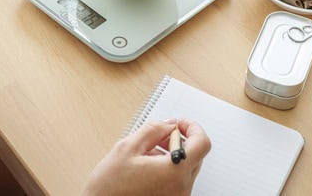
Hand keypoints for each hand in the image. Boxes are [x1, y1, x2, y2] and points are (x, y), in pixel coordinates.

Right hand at [83, 119, 210, 195]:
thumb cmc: (109, 188)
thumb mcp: (127, 148)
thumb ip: (153, 130)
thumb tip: (168, 124)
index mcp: (174, 172)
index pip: (202, 143)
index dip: (192, 127)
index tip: (180, 123)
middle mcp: (181, 188)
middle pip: (195, 156)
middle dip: (178, 140)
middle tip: (159, 136)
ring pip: (186, 168)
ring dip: (172, 155)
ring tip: (146, 154)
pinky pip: (178, 181)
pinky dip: (167, 169)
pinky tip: (146, 168)